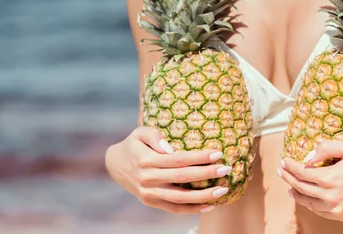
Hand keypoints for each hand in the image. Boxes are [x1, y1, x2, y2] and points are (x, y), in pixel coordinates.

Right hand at [105, 127, 231, 213]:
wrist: (116, 164)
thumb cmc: (134, 144)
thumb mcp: (140, 132)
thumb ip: (155, 136)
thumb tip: (171, 148)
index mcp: (146, 160)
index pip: (178, 160)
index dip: (199, 158)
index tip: (217, 154)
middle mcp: (148, 179)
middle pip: (182, 178)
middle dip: (207, 174)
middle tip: (226, 169)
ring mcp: (149, 193)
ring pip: (180, 198)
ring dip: (203, 196)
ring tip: (223, 190)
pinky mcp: (151, 202)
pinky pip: (174, 209)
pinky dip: (192, 209)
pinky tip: (210, 206)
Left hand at [278, 140, 342, 221]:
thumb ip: (326, 148)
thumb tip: (307, 157)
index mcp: (330, 178)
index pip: (301, 173)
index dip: (290, 166)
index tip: (284, 160)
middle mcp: (330, 196)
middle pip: (301, 188)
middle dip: (288, 178)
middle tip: (282, 171)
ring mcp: (336, 209)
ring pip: (308, 203)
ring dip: (296, 193)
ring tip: (290, 186)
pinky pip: (320, 212)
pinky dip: (310, 204)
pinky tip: (307, 197)